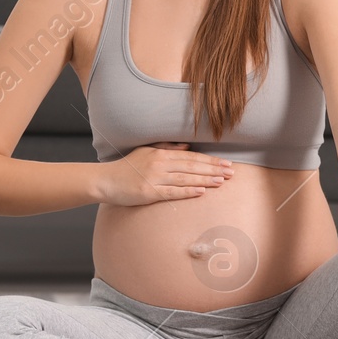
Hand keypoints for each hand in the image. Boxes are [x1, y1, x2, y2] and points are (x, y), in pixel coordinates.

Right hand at [95, 142, 233, 205]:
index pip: (191, 157)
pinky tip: (201, 191)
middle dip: (213, 169)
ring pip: (185, 178)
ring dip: (205, 179)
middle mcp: (159, 164)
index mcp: (160, 153)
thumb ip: (167, 147)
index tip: (225, 163)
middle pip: (192, 166)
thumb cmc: (127, 167)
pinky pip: (172, 192)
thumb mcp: (146, 151)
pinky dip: (188, 191)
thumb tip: (188, 146)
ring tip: (222, 181)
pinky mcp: (149, 192)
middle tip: (231, 172)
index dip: (210, 160)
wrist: (106, 180)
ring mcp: (154, 178)